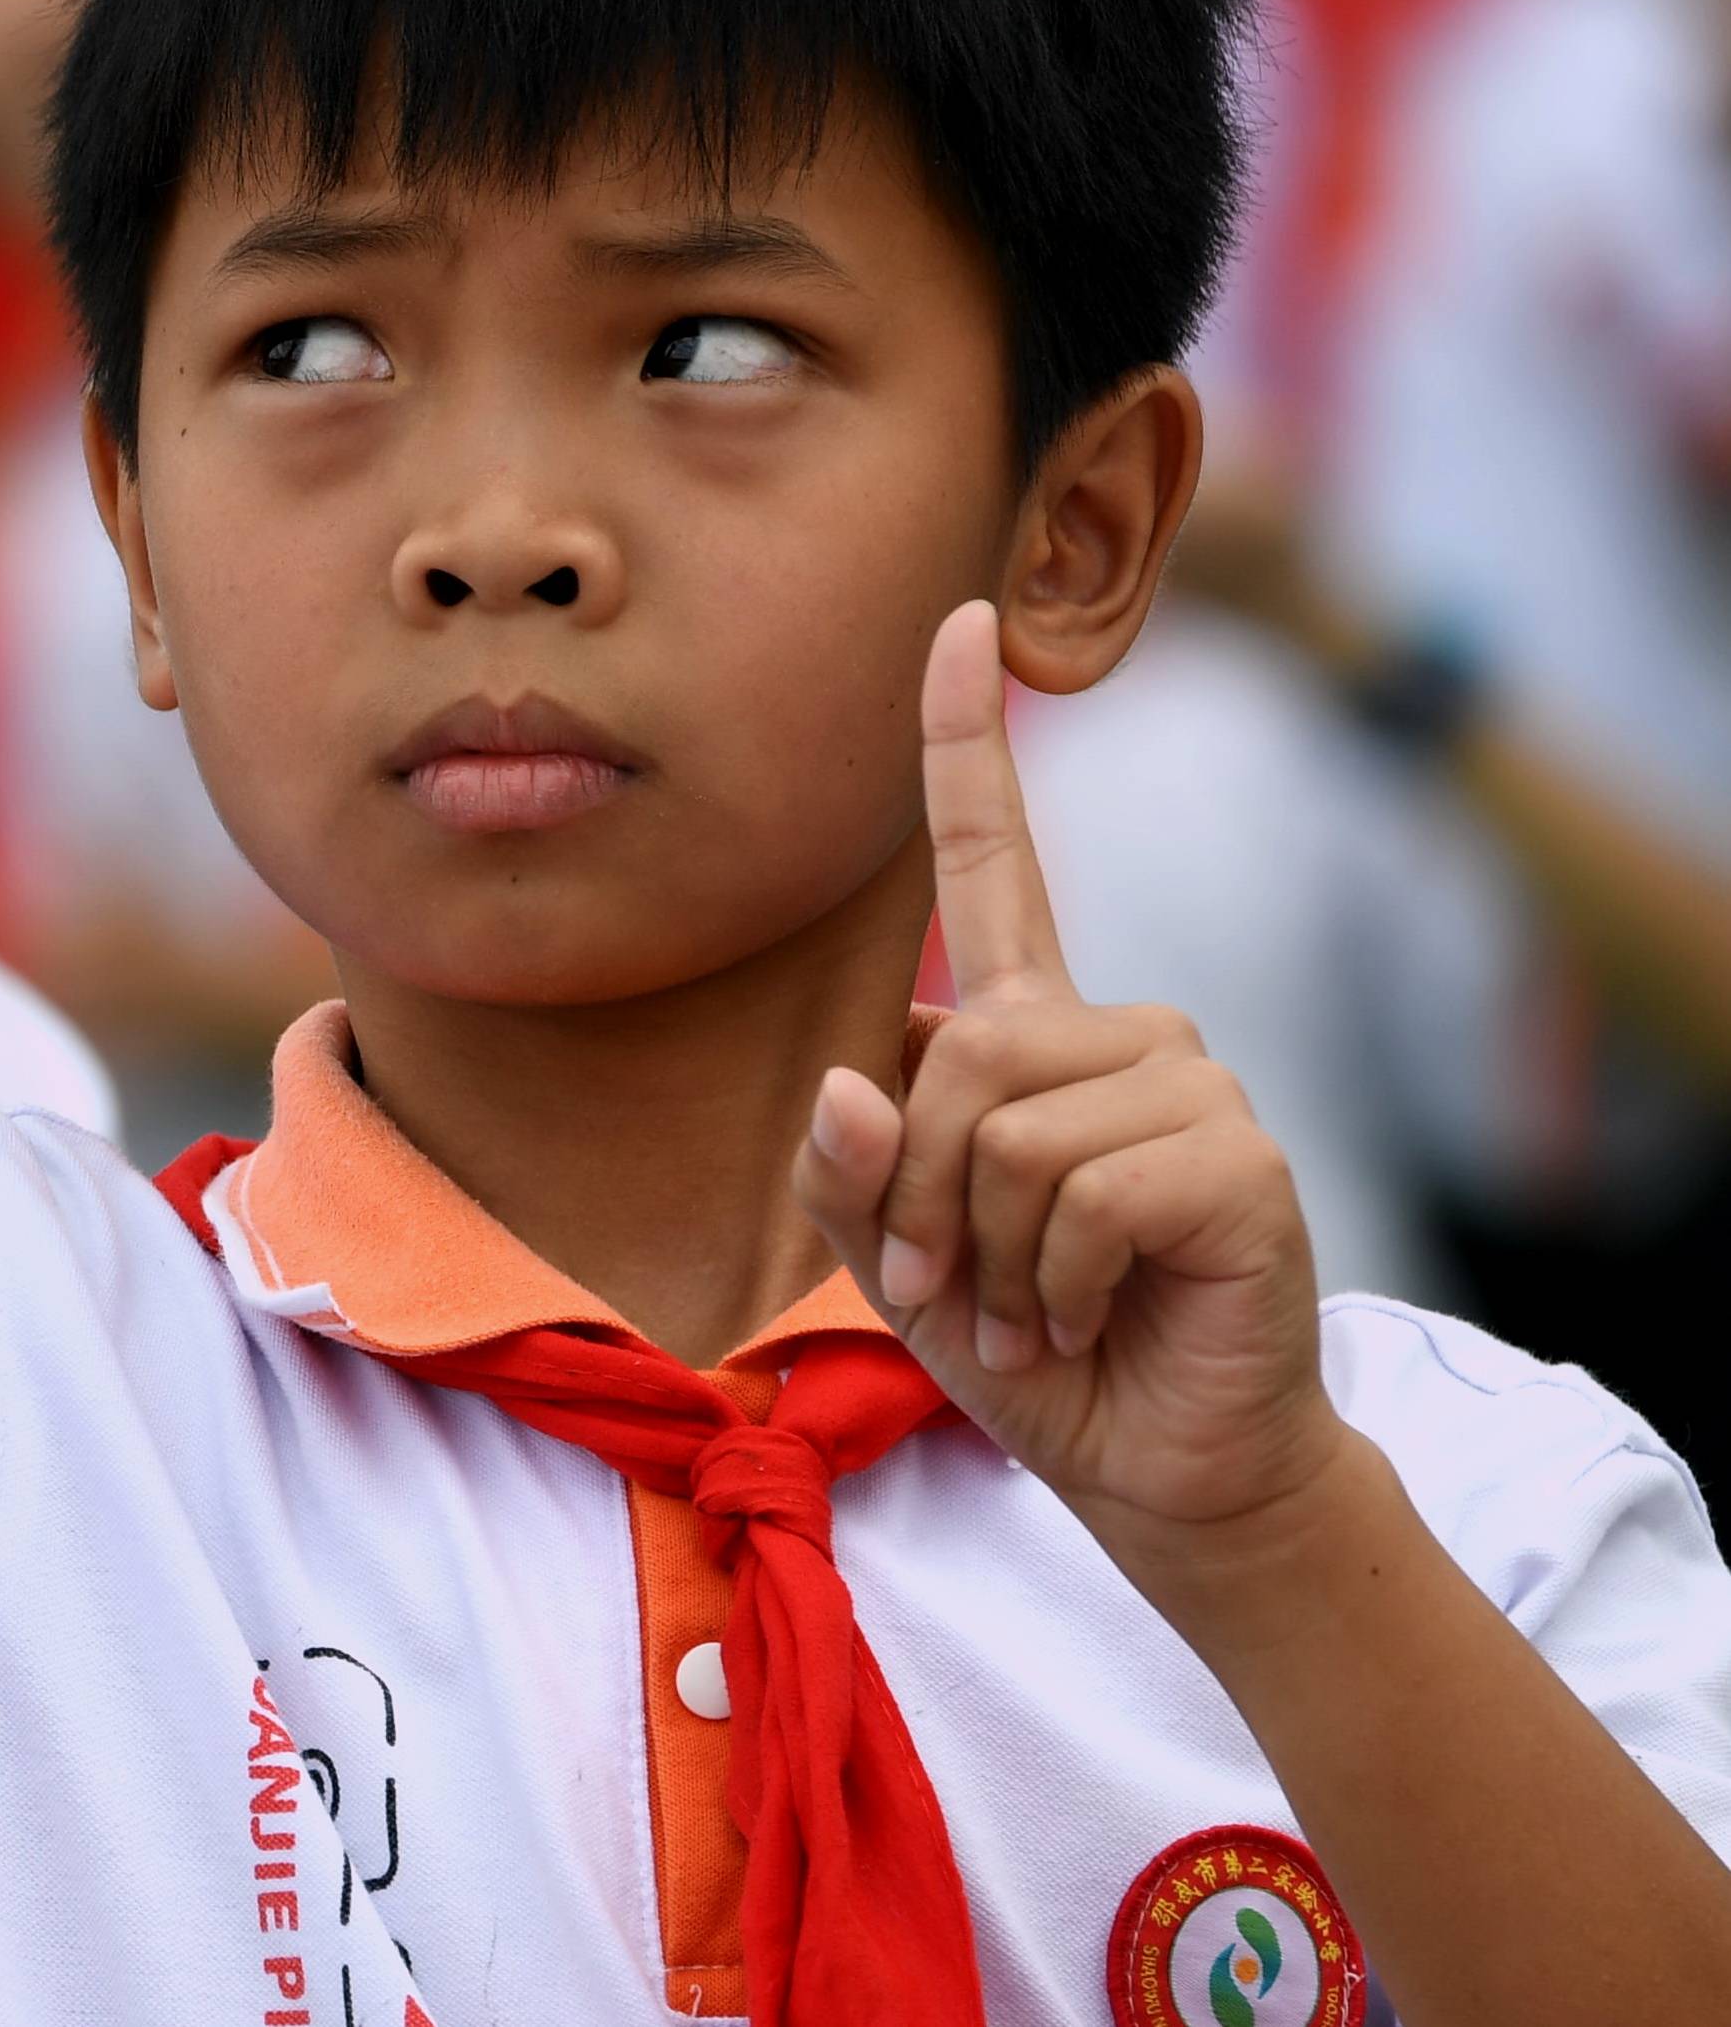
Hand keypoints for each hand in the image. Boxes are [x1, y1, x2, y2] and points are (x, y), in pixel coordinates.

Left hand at [793, 603, 1341, 1547]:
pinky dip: (1054, 1277)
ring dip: (984, 1246)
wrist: (1154, 1462)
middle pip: (954, 1051)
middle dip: (915, 1191)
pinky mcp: (1238, 1156)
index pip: (996, 857)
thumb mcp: (892, 1257)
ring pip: (1005, 1124)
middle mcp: (1118, 1031)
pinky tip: (1094, 1313)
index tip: (962, 620)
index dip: (969, 740)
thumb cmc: (1023, 1344)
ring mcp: (1190, 1082)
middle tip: (954, 1284)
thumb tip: (851, 1079)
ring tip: (1032, 1304)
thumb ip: (844, 1170)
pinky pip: (1079, 1189)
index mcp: (1030, 1028)